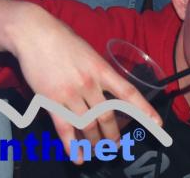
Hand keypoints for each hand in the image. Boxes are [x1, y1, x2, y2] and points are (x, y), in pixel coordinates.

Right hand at [9, 10, 161, 162]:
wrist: (32, 33)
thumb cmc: (59, 37)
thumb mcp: (86, 49)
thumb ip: (96, 69)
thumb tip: (104, 87)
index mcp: (100, 68)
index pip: (128, 92)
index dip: (143, 110)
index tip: (157, 124)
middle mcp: (89, 83)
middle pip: (107, 116)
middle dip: (113, 134)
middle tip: (115, 145)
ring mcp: (70, 93)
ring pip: (87, 126)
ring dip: (94, 142)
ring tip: (98, 150)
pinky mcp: (51, 100)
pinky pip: (64, 128)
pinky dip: (71, 145)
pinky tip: (77, 157)